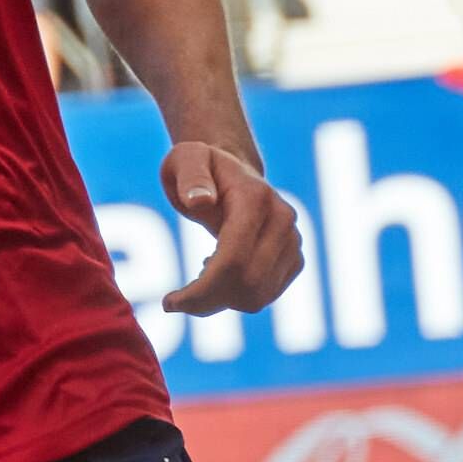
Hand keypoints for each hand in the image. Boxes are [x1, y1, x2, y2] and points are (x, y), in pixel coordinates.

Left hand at [158, 140, 304, 314]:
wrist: (233, 170)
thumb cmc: (202, 166)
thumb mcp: (186, 159)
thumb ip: (191, 176)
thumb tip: (200, 201)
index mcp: (255, 199)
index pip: (233, 260)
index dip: (201, 290)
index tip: (168, 302)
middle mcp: (282, 221)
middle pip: (247, 285)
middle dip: (206, 301)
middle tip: (175, 299)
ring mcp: (293, 242)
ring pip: (257, 297)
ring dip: (219, 301)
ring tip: (199, 275)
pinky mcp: (294, 259)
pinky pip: (264, 296)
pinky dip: (236, 297)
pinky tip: (219, 273)